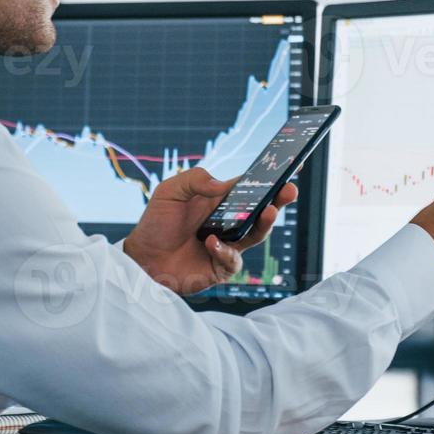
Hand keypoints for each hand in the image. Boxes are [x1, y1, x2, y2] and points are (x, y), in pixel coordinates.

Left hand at [123, 167, 297, 294]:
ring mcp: (228, 245)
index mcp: (221, 201)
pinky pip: (232, 259)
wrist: (141, 259)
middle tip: (290, 190)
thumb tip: (222, 185)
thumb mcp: (170, 191)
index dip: (271, 178)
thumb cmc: (156, 223)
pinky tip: (211, 242)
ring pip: (256, 235)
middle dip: (279, 200)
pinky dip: (223, 250)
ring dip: (265, 223)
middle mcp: (230, 222)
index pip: (251, 187)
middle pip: (262, 210)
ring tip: (268, 211)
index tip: (292, 165)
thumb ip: (195, 180)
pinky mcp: (221, 268)